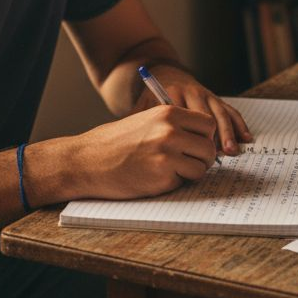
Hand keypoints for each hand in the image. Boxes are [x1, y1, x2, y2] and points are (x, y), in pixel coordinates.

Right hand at [70, 104, 217, 198]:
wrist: (87, 161)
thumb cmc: (114, 142)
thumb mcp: (146, 120)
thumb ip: (173, 125)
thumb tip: (203, 138)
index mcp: (168, 113)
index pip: (208, 124)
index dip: (205, 137)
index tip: (196, 146)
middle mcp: (170, 131)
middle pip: (209, 147)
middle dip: (202, 158)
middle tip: (188, 163)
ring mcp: (167, 155)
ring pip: (201, 168)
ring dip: (191, 173)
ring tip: (171, 171)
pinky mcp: (162, 177)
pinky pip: (184, 182)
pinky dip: (174, 183)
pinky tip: (155, 178)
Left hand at [132, 64, 253, 154]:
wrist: (164, 74)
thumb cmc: (150, 99)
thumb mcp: (142, 108)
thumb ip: (140, 123)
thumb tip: (138, 148)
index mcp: (172, 95)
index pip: (184, 119)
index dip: (189, 138)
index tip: (190, 155)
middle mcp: (192, 92)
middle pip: (205, 117)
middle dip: (211, 138)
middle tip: (213, 157)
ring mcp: (206, 94)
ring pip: (220, 114)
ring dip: (228, 134)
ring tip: (232, 151)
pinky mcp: (216, 98)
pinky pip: (230, 110)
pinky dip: (239, 124)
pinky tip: (246, 138)